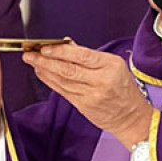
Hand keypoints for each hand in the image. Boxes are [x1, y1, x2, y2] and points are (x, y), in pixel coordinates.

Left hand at [23, 44, 152, 148]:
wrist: (131, 116)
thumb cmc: (122, 87)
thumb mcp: (113, 65)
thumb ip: (89, 56)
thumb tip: (66, 44)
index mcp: (110, 66)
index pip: (82, 56)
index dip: (61, 51)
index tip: (45, 47)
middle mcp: (101, 81)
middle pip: (68, 69)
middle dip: (46, 60)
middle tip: (31, 54)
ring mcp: (92, 95)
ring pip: (63, 81)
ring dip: (45, 70)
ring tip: (32, 61)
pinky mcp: (84, 106)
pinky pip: (63, 92)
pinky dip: (50, 82)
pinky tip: (42, 74)